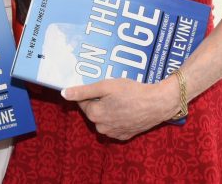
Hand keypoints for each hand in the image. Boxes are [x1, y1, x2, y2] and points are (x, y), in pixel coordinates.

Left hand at [62, 78, 177, 140]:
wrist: (157, 104)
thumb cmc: (131, 92)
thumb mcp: (106, 86)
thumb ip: (83, 91)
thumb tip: (64, 94)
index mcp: (94, 115)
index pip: (83, 101)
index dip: (91, 92)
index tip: (102, 86)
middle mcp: (101, 128)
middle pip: (94, 110)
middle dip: (100, 101)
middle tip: (113, 91)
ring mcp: (114, 134)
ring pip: (104, 118)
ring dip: (109, 109)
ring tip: (122, 99)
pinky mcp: (125, 136)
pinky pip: (115, 125)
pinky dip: (118, 118)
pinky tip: (127, 109)